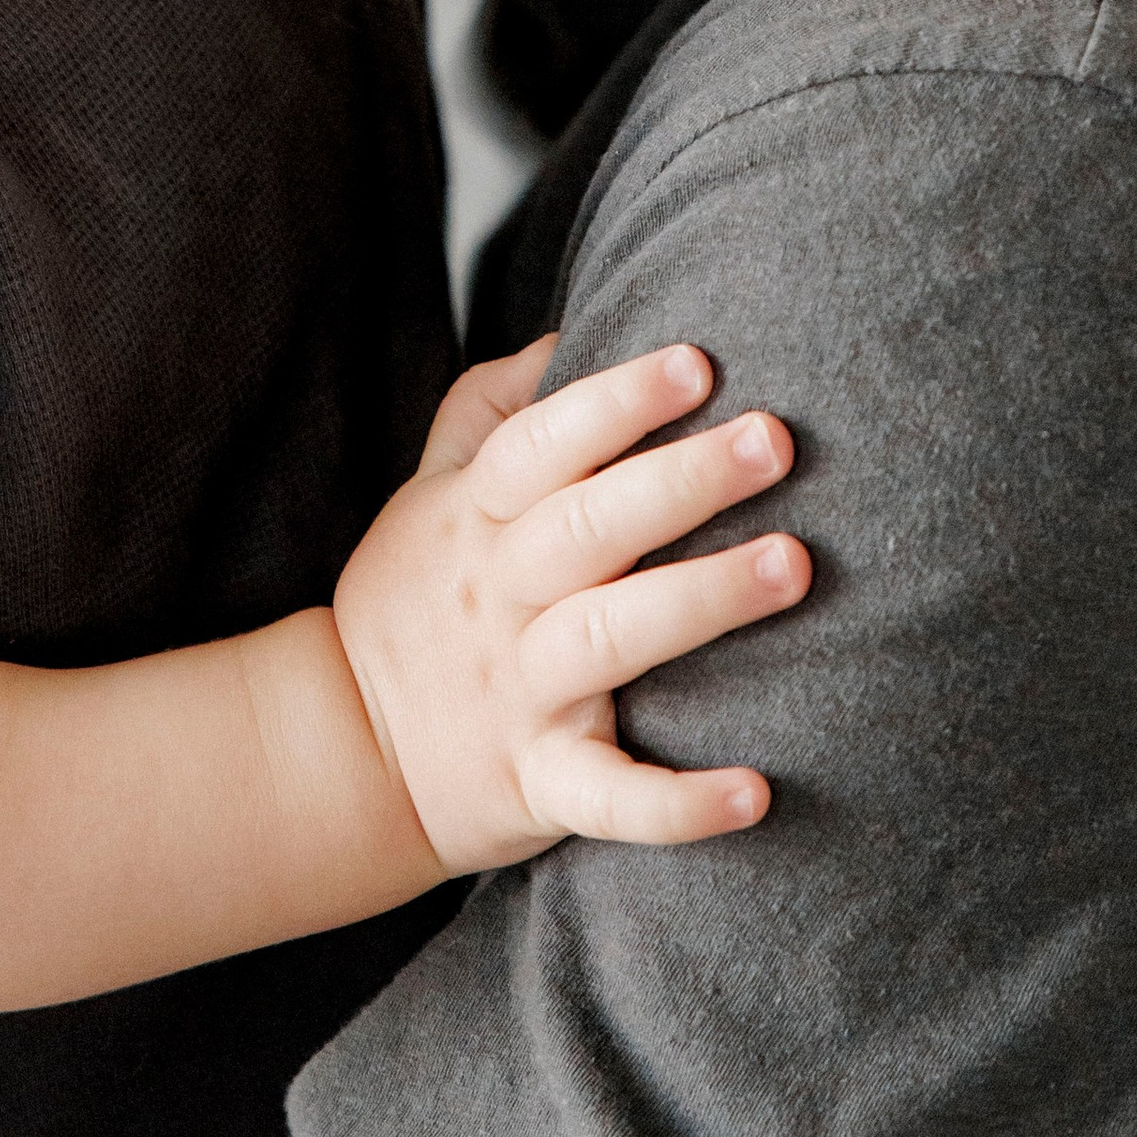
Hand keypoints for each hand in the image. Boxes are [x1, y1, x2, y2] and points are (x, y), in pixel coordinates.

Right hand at [332, 334, 806, 871]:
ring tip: (794, 566)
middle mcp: (499, 597)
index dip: (615, 401)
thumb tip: (565, 332)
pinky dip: (679, 804)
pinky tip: (756, 793)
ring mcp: (519, 693)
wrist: (341, 753)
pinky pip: (609, 797)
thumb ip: (488, 408)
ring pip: (611, 639)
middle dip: (683, 480)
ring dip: (703, 601)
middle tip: (776, 439)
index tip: (697, 362)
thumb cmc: (414, 600)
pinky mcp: (540, 783)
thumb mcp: (427, 493)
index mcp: (474, 518)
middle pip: (589, 527)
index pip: (542, 444)